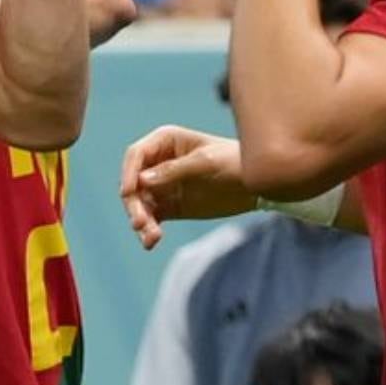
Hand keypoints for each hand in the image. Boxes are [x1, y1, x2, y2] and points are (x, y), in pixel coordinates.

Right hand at [119, 125, 255, 248]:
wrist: (257, 186)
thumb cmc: (234, 162)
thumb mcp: (206, 163)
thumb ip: (173, 171)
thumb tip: (142, 180)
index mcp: (165, 142)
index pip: (136, 156)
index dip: (128, 173)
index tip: (128, 193)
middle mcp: (158, 163)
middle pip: (133, 183)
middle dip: (134, 203)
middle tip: (140, 223)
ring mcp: (162, 186)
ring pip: (140, 203)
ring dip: (141, 220)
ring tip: (151, 237)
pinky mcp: (169, 206)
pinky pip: (152, 218)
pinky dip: (149, 230)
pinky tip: (151, 242)